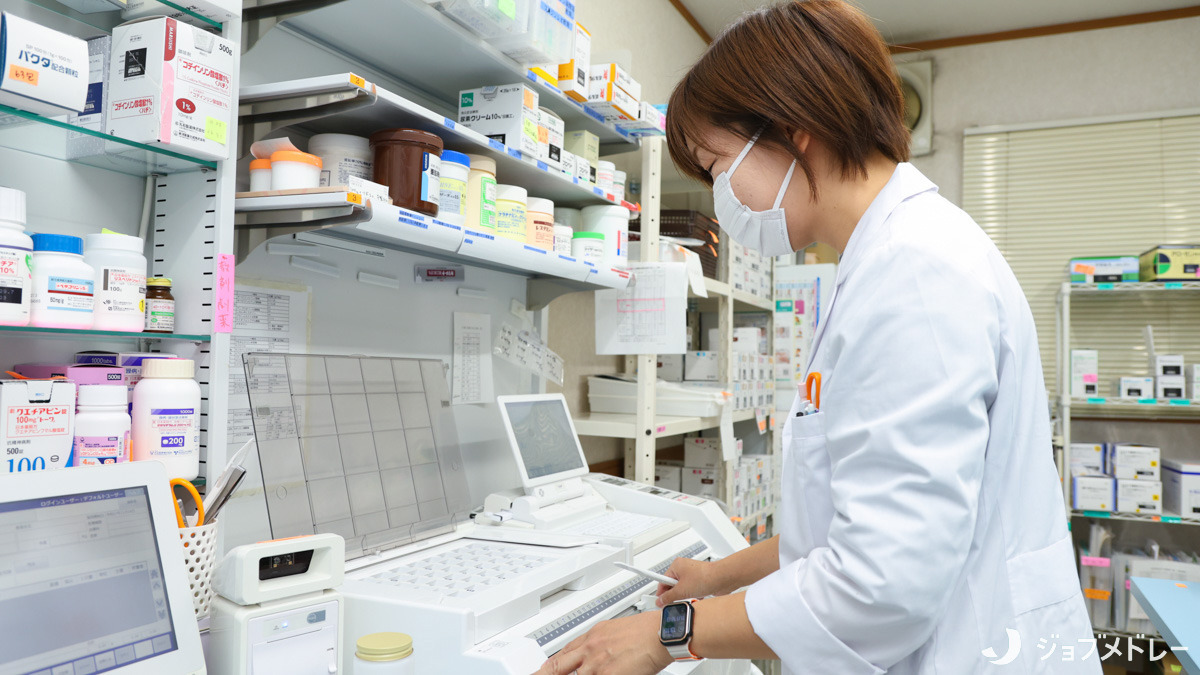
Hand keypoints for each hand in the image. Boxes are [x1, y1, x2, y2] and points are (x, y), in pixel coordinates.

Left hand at [532, 610, 671, 674]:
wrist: (660, 633)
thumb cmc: (645, 630)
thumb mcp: (614, 629)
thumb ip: (599, 642)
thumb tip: (592, 651)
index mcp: (591, 636)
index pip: (563, 653)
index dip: (550, 665)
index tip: (544, 669)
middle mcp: (590, 649)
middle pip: (558, 665)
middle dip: (546, 673)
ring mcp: (597, 664)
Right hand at [656, 557, 725, 606]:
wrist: (722, 578)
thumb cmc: (704, 577)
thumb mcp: (681, 590)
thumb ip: (668, 597)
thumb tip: (660, 601)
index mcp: (676, 566)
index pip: (662, 580)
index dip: (660, 592)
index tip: (658, 601)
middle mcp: (684, 568)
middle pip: (673, 585)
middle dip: (674, 595)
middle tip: (673, 603)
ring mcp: (692, 574)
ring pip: (683, 589)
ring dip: (685, 596)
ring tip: (689, 597)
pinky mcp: (700, 580)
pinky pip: (691, 590)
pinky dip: (693, 595)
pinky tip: (697, 596)